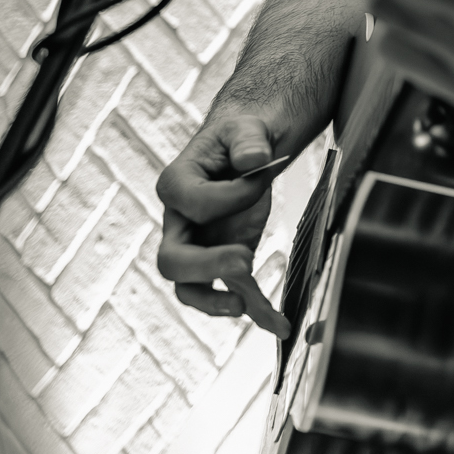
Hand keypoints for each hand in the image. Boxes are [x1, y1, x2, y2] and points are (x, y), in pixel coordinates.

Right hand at [156, 110, 289, 337]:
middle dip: (206, 266)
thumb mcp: (245, 128)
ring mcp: (201, 246)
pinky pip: (233, 293)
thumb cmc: (241, 134)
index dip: (231, 195)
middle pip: (172, 260)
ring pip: (190, 289)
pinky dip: (256, 311)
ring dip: (215, 302)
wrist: (249, 145)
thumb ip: (247, 141)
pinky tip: (281, 325)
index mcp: (176, 185)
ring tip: (246, 305)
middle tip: (245, 260)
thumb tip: (255, 160)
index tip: (261, 176)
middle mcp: (181, 222)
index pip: (193, 202)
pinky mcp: (226, 259)